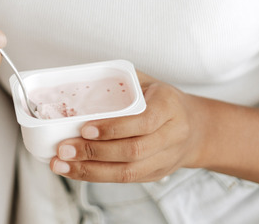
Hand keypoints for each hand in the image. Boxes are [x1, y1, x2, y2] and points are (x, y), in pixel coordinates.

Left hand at [49, 72, 204, 182]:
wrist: (197, 128)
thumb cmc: (164, 100)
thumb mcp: (148, 82)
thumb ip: (121, 81)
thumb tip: (78, 79)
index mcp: (169, 106)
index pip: (143, 121)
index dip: (113, 128)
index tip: (85, 129)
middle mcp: (172, 135)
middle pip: (133, 150)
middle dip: (94, 152)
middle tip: (64, 149)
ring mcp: (166, 159)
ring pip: (128, 171)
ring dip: (91, 170)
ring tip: (62, 165)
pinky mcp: (156, 174)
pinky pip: (125, 179)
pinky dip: (97, 176)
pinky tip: (76, 171)